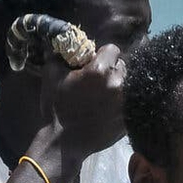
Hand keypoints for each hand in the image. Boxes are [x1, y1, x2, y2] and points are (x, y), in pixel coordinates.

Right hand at [39, 41, 126, 160]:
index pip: (113, 49)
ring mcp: (126, 102)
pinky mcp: (129, 117)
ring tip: (105, 94)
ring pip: (129, 83)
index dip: (103, 54)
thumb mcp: (51, 75)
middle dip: (112, 69)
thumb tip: (59, 39)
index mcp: (100, 70)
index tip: (95, 62)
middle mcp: (117, 84)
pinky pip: (131, 101)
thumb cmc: (56, 108)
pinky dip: (123, 101)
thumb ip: (57, 53)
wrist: (64, 143)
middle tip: (99, 80)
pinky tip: (109, 107)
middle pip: (123, 65)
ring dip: (119, 84)